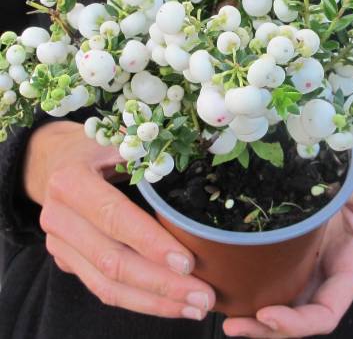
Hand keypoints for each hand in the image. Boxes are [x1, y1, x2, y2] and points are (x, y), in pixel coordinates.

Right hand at [24, 121, 214, 320]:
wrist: (54, 161)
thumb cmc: (95, 148)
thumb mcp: (118, 139)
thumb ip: (148, 153)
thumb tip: (199, 167)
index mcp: (72, 182)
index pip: (115, 217)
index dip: (151, 242)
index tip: (187, 262)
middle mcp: (59, 217)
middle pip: (112, 261)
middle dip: (161, 284)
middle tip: (203, 295)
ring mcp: (60, 244)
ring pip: (107, 285)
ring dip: (154, 302)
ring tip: (195, 307)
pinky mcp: (68, 261)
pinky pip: (102, 288)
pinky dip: (138, 301)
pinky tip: (169, 304)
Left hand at [223, 147, 352, 337]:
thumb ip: (341, 187)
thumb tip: (315, 182)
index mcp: (351, 267)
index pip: (325, 312)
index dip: (297, 322)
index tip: (267, 313)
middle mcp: (331, 273)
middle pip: (299, 316)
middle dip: (267, 328)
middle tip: (233, 325)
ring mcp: (314, 264)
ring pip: (286, 302)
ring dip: (257, 316)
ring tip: (227, 317)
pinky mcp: (300, 251)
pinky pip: (278, 276)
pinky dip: (257, 287)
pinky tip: (232, 285)